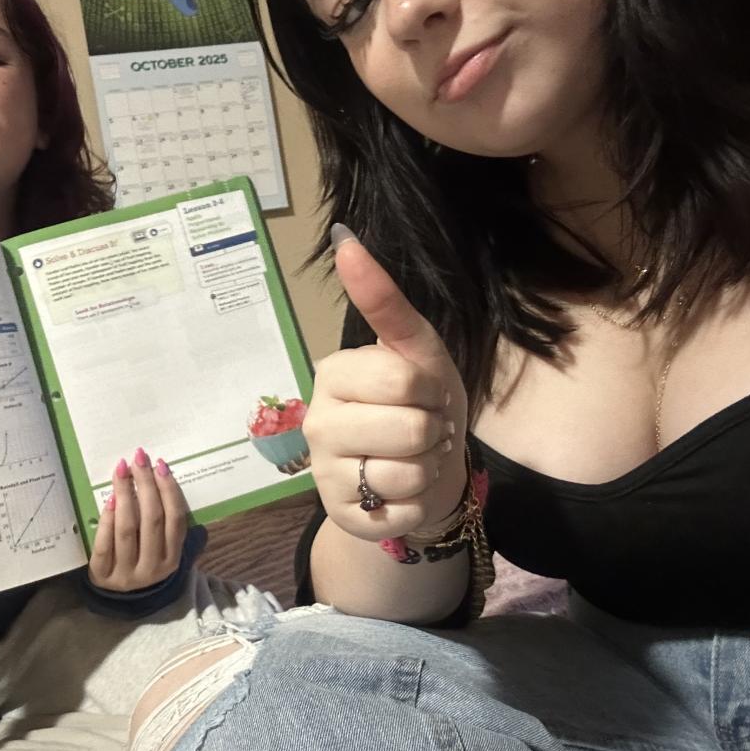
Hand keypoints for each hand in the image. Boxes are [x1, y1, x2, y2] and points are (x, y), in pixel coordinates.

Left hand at [89, 448, 188, 591]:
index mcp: (173, 559)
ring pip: (128, 529)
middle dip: (146, 485)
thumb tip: (169, 481)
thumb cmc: (144, 561)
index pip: (175, 519)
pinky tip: (110, 499)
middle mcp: (152, 568)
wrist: (119, 597)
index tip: (160, 465)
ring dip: (125, 495)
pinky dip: (108, 519)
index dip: (169, 490)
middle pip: (152, 520)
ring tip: (122, 471)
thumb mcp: (163, 549)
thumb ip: (170, 524)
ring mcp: (127, 574)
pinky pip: (105, 543)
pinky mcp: (102, 575)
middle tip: (138, 459)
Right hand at [304, 225, 469, 542]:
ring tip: (413, 460)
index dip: (431, 390)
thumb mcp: (416, 350)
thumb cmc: (420, 402)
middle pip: (409, 430)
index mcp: (333, 374)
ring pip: (406, 474)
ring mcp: (325, 474)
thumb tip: (345, 234)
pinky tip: (402, 492)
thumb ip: (384, 301)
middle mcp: (317, 423)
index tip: (423, 392)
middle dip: (432, 431)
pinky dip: (417, 503)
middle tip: (421, 429)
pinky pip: (402, 512)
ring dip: (426, 468)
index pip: (402, 382)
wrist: (423, 470)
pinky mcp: (341, 516)